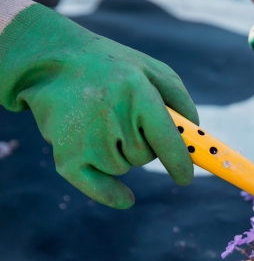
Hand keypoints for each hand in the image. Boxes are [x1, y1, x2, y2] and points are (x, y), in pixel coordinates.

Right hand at [0, 4, 197, 207]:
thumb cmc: (112, 68)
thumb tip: (195, 136)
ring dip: (119, 153)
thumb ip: (180, 101)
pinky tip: (125, 199)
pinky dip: (111, 193)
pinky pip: (98, 187)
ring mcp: (86, 136)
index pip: (167, 140)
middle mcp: (111, 114)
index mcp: (136, 91)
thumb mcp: (152, 70)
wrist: (49, 61)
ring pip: (123, 167)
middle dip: (142, 144)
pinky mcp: (66, 154)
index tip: (185, 177)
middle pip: (145, 156)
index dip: (180, 163)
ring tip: (99, 122)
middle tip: (121, 117)